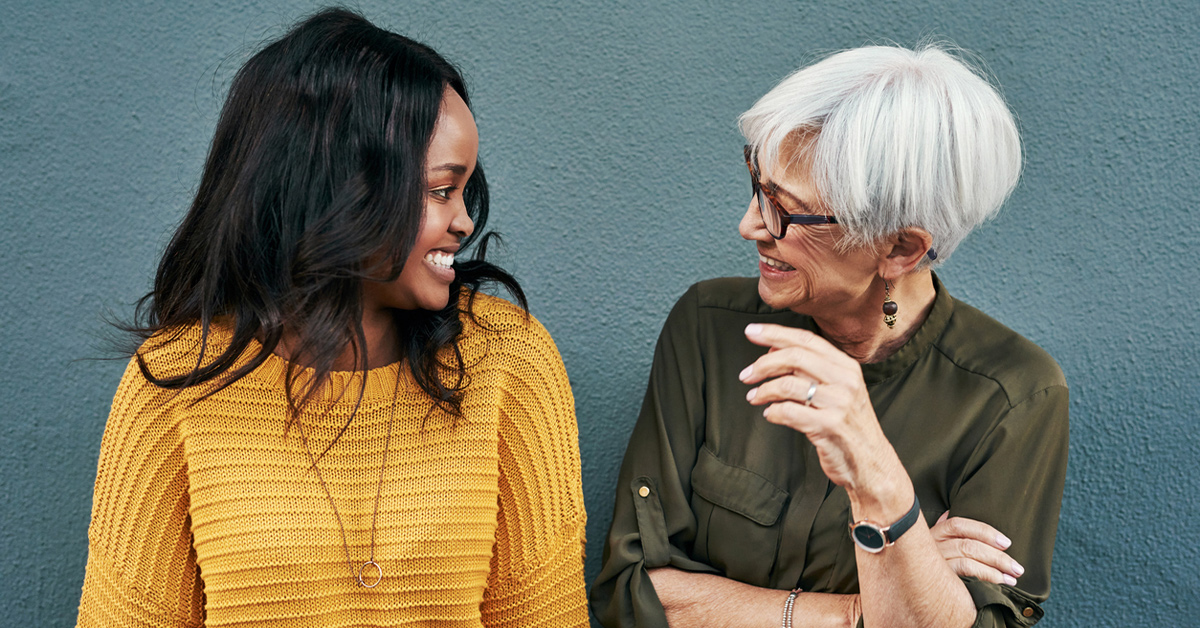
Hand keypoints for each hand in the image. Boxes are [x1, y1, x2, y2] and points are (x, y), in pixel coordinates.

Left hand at [740, 323, 900, 495]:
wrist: (871, 463)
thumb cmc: (849, 425)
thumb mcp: (838, 390)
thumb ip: (811, 369)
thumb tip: (773, 349)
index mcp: (846, 366)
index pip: (806, 340)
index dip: (775, 333)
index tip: (751, 332)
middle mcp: (845, 381)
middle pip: (794, 357)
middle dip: (763, 364)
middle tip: (746, 374)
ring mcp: (838, 403)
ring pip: (787, 385)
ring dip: (763, 390)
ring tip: (754, 397)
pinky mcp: (829, 427)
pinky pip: (789, 412)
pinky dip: (773, 412)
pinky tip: (770, 414)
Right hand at [931, 512, 1023, 585]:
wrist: (910, 594)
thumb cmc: (931, 565)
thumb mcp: (934, 544)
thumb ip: (944, 531)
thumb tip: (951, 511)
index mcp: (933, 534)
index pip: (958, 525)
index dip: (984, 532)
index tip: (1007, 543)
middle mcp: (931, 547)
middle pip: (967, 545)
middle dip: (997, 556)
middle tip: (1017, 568)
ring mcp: (933, 565)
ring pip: (967, 561)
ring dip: (994, 570)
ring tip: (1012, 579)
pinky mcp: (937, 581)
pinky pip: (964, 576)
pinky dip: (985, 578)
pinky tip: (998, 584)